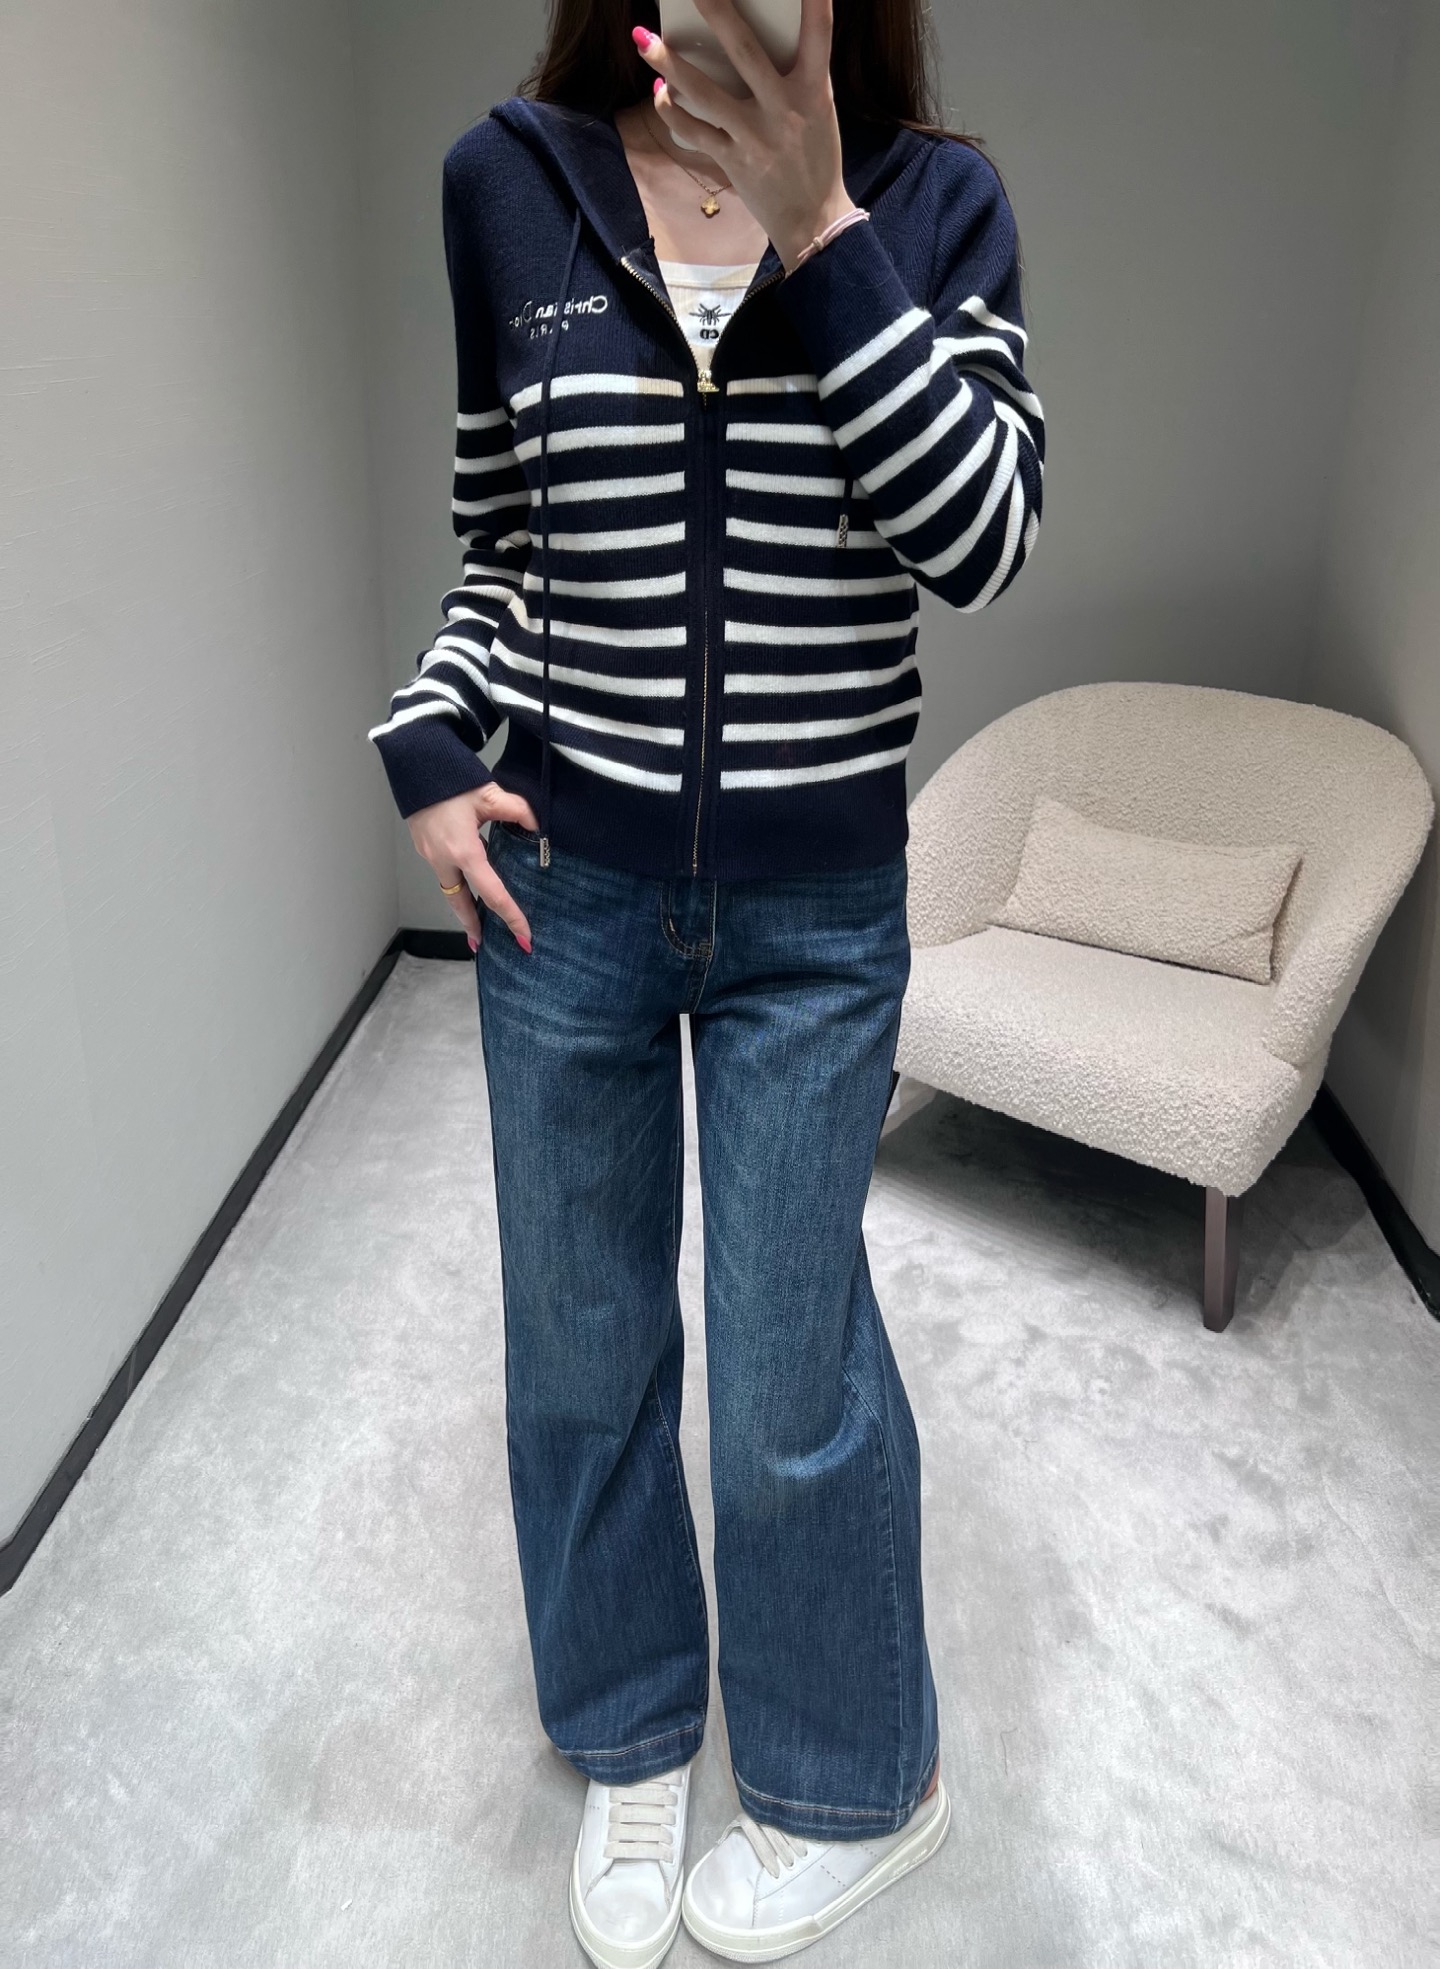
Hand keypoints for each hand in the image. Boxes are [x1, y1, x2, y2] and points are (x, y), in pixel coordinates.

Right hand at [406, 781, 538, 952]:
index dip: (511, 917)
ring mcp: (430, 854)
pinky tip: (468, 886)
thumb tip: (537, 826)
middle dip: (472, 926)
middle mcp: (443, 859)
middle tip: (483, 945)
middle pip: (461, 903)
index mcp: (463, 851)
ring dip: (463, 908)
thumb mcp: (490, 794)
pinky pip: (444, 873)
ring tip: (476, 923)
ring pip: (449, 890)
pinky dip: (457, 885)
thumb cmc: (450, 778)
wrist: (414, 762)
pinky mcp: (424, 845)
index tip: (524, 937)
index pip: (492, 893)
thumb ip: (518, 811)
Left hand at [632, 0, 856, 271]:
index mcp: (814, 91)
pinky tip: (659, 93)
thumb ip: (798, 76)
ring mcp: (755, 135)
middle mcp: (783, 108)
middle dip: (717, 14)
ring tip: (644, 41)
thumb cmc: (816, 160)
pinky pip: (693, 131)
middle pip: (745, 51)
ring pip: (704, 93)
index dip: (814, 2)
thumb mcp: (819, 112)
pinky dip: (672, 111)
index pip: (819, 33)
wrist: (812, 221)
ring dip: (669, 65)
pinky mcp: (733, 160)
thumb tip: (762, 40)